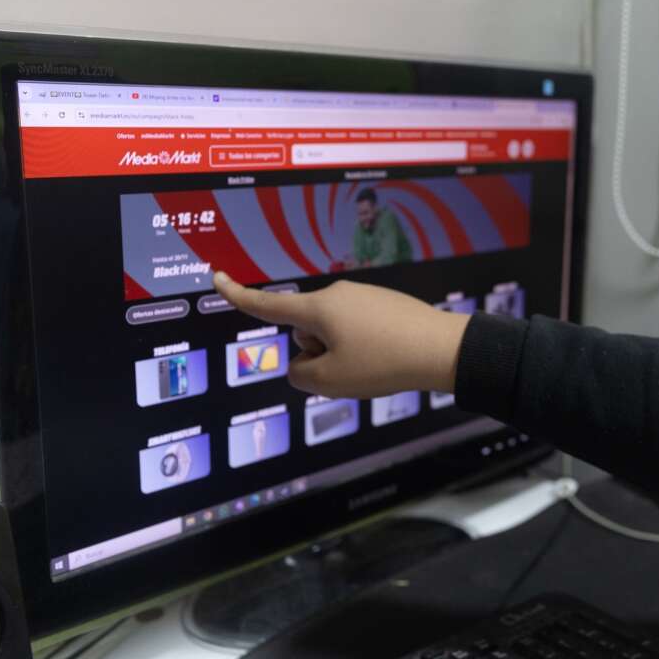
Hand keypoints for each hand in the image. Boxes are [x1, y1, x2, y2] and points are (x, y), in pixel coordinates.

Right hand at [213, 272, 469, 398]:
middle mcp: (337, 294)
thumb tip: (304, 365)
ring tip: (376, 364)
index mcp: (317, 308)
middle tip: (352, 369)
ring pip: (334, 334)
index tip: (216, 277)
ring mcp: (362, 296)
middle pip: (307, 331)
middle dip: (318, 353)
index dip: (238, 296)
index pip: (268, 305)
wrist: (442, 349)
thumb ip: (301, 375)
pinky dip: (366, 348)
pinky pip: (359, 331)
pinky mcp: (383, 304)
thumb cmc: (384, 363)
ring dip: (343, 353)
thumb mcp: (330, 381)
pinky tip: (389, 357)